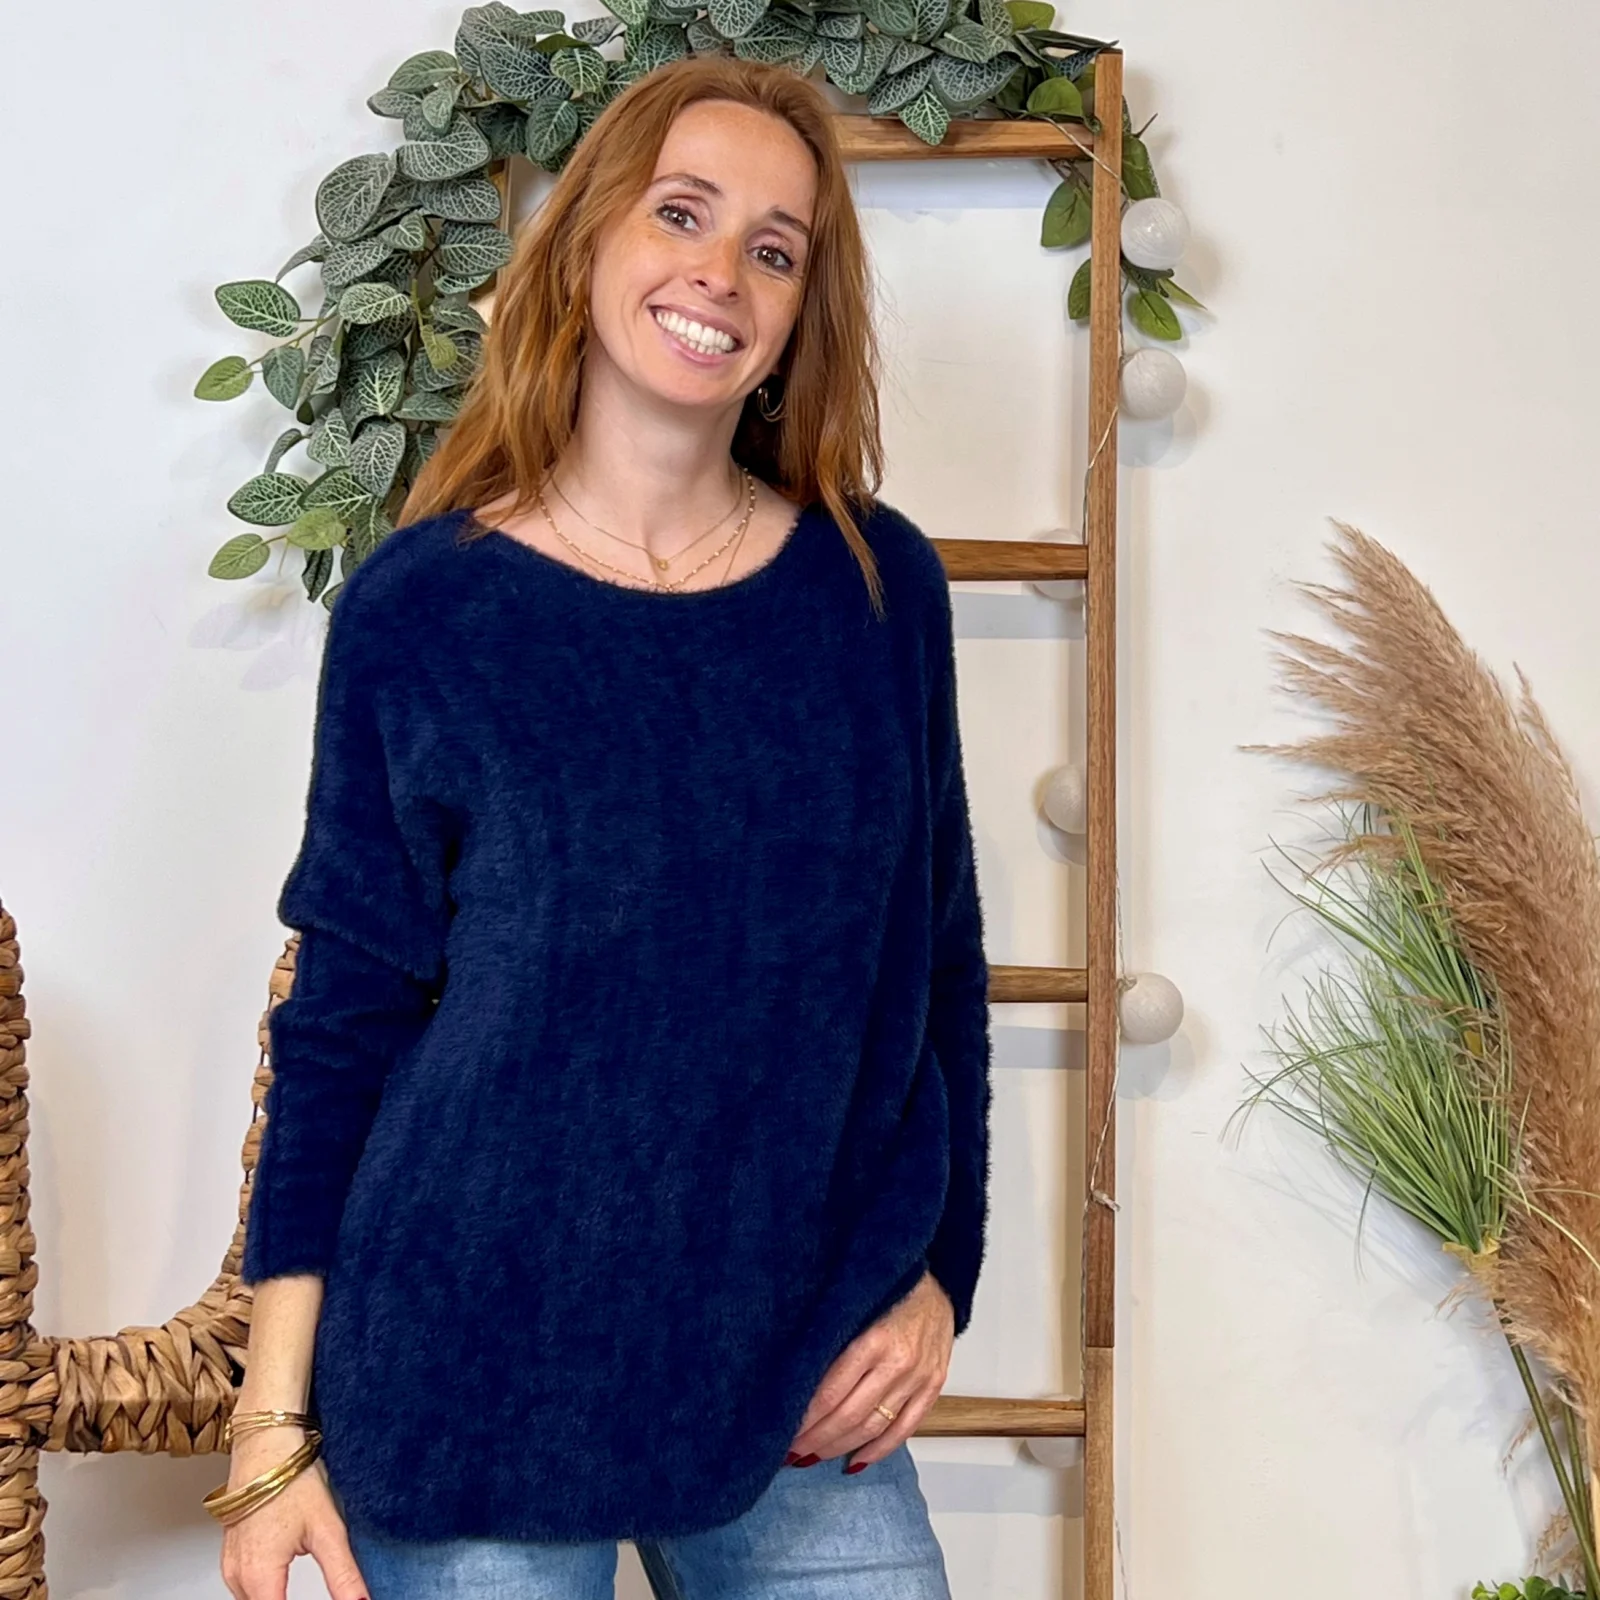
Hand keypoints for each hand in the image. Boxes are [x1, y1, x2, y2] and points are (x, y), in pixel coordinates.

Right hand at [219, 1427, 369, 1599]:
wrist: (267, 1444)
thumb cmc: (292, 1479)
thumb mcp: (327, 1529)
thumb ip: (343, 1575)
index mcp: (259, 1576)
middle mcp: (238, 1577)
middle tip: (329, 1594)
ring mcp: (231, 1566)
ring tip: (307, 1592)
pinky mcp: (231, 1555)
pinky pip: (245, 1589)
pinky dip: (266, 1592)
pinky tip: (285, 1585)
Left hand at [788, 1269, 953, 1471]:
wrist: (940, 1283)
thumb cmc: (891, 1289)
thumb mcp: (855, 1305)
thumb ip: (832, 1340)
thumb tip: (796, 1380)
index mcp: (874, 1339)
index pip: (831, 1392)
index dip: (806, 1418)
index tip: (784, 1430)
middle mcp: (899, 1363)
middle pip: (850, 1416)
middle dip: (817, 1439)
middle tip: (792, 1451)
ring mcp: (919, 1378)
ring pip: (874, 1427)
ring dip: (841, 1447)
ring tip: (815, 1457)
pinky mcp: (933, 1387)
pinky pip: (905, 1429)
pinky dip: (879, 1450)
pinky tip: (857, 1460)